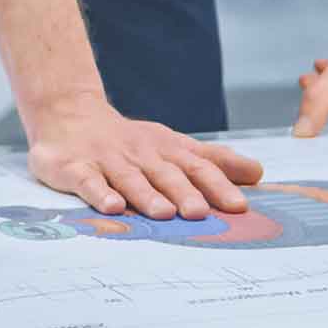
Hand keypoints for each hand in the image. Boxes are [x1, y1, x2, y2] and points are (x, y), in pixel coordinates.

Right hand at [27, 93, 263, 219]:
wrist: (69, 114)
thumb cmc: (131, 142)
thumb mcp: (173, 145)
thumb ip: (213, 161)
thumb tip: (258, 173)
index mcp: (166, 150)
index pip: (197, 167)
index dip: (218, 186)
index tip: (238, 206)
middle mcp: (140, 154)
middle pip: (165, 174)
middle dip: (184, 193)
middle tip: (201, 213)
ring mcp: (108, 160)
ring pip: (130, 179)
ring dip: (147, 195)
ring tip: (164, 213)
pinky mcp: (75, 167)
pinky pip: (88, 181)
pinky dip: (99, 192)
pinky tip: (112, 206)